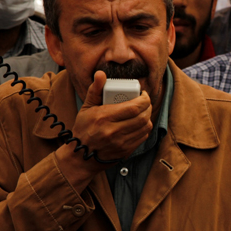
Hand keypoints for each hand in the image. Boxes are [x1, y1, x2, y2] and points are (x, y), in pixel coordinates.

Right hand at [55, 71, 152, 187]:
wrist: (82, 156)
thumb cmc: (84, 129)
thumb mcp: (86, 108)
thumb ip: (94, 90)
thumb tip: (100, 74)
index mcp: (104, 117)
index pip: (134, 107)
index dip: (144, 99)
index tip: (143, 94)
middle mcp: (113, 131)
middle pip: (142, 117)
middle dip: (148, 106)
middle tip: (145, 101)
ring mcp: (121, 143)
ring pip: (145, 127)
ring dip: (147, 117)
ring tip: (143, 111)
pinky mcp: (126, 150)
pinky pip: (143, 136)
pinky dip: (144, 128)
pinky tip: (139, 123)